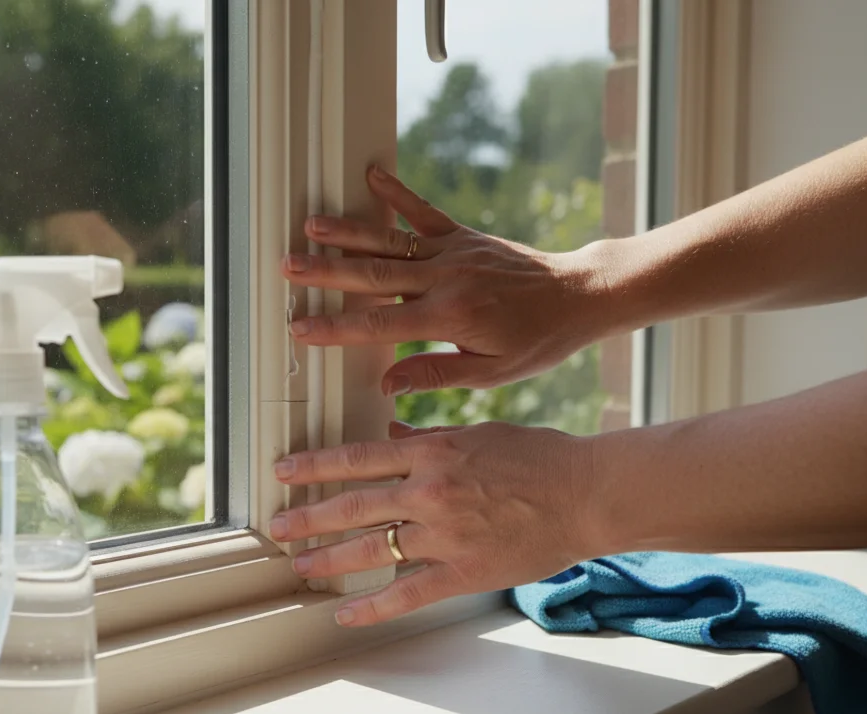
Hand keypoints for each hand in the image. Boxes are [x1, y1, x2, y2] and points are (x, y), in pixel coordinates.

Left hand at [270, 420, 601, 625]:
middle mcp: (429, 492)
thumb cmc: (540, 458)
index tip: (283, 472)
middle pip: (352, 506)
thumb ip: (428, 435)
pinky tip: (346, 614)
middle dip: (308, 517)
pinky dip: (373, 606)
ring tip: (300, 565)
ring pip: (371, 549)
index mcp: (431, 452)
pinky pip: (407, 593)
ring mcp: (444, 534)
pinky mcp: (463, 571)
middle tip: (277, 526)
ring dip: (328, 558)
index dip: (314, 466)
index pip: (357, 458)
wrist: (586, 492)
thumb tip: (389, 430)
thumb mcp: (477, 432)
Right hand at [284, 166, 619, 393]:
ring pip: (390, 241)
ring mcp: (454, 252)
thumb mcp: (491, 372)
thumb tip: (387, 384)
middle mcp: (446, 279)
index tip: (300, 327)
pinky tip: (370, 175)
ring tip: (310, 225)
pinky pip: (425, 213)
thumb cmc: (537, 341)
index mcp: (449, 318)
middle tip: (287, 267)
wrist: (579, 297)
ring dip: (348, 232)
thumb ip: (436, 375)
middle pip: (372, 275)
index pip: (378, 324)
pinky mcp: (464, 235)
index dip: (334, 327)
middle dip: (325, 271)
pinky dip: (397, 193)